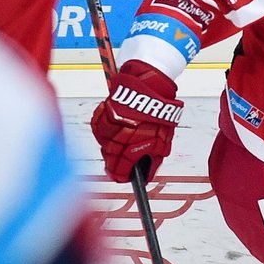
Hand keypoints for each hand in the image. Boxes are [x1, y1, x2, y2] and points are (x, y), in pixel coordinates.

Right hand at [90, 61, 182, 183]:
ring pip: (104, 145)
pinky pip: (100, 130)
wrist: (150, 86)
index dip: (122, 176)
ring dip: (111, 147)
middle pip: (110, 160)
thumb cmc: (158, 112)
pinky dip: (106, 132)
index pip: (121, 171)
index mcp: (134, 145)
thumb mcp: (163, 141)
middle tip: (121, 165)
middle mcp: (119, 137)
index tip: (123, 178)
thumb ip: (154, 160)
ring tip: (121, 143)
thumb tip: (146, 175)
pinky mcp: (101, 114)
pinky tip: (116, 129)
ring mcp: (108, 126)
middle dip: (116, 164)